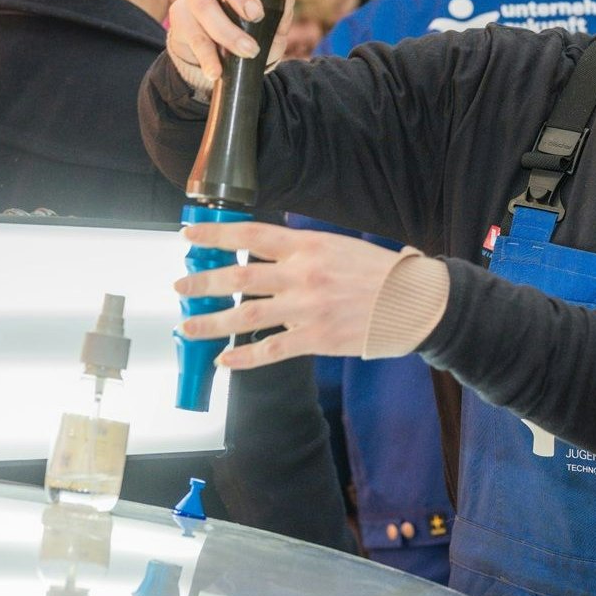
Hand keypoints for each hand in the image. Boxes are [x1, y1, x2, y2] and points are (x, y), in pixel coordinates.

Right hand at [166, 0, 296, 91]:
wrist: (231, 62)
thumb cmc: (256, 29)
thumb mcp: (278, 14)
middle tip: (256, 15)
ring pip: (201, 2)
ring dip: (226, 30)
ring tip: (248, 51)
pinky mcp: (180, 20)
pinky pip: (191, 33)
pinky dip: (207, 54)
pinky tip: (218, 69)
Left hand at [176, 221, 419, 369]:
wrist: (415, 301)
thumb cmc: (378, 272)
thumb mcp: (337, 246)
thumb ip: (301, 252)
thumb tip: (264, 258)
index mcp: (307, 246)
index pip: (249, 236)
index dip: (215, 235)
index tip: (189, 235)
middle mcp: (302, 275)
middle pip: (238, 277)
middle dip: (203, 282)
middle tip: (181, 287)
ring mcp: (307, 309)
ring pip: (246, 315)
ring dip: (211, 321)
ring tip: (187, 325)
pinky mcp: (317, 339)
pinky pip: (270, 349)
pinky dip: (243, 356)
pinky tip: (223, 359)